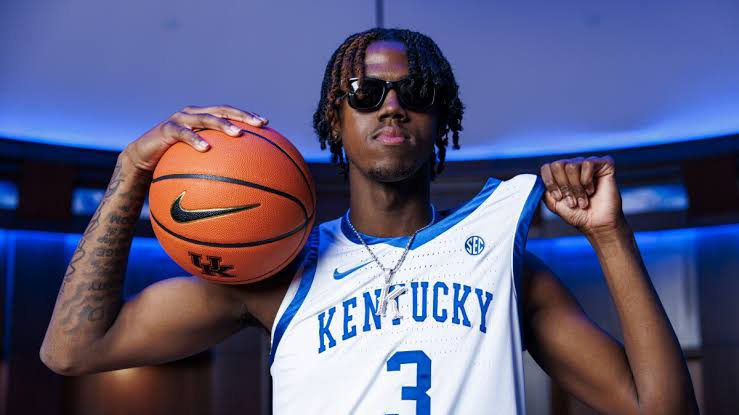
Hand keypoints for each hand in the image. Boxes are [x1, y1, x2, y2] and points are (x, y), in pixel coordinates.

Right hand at [122, 105, 267, 172]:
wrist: (142, 160)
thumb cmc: (173, 162)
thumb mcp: (197, 162)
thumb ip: (215, 163)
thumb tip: (242, 182)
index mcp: (204, 119)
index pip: (230, 113)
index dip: (247, 115)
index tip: (266, 123)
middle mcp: (194, 114)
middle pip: (223, 110)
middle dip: (242, 115)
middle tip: (259, 124)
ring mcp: (180, 119)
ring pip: (205, 117)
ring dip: (223, 124)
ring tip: (238, 133)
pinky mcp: (166, 129)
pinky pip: (183, 133)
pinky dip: (195, 139)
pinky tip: (206, 148)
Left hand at [540, 156, 624, 235]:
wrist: (596, 224)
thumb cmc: (577, 214)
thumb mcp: (554, 203)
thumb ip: (544, 190)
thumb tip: (536, 179)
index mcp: (561, 173)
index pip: (547, 167)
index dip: (550, 183)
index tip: (558, 198)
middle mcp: (574, 165)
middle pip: (558, 165)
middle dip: (563, 187)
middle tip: (572, 201)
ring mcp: (588, 164)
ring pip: (571, 166)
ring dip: (576, 188)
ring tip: (582, 201)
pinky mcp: (604, 164)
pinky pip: (587, 164)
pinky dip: (587, 181)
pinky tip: (592, 191)